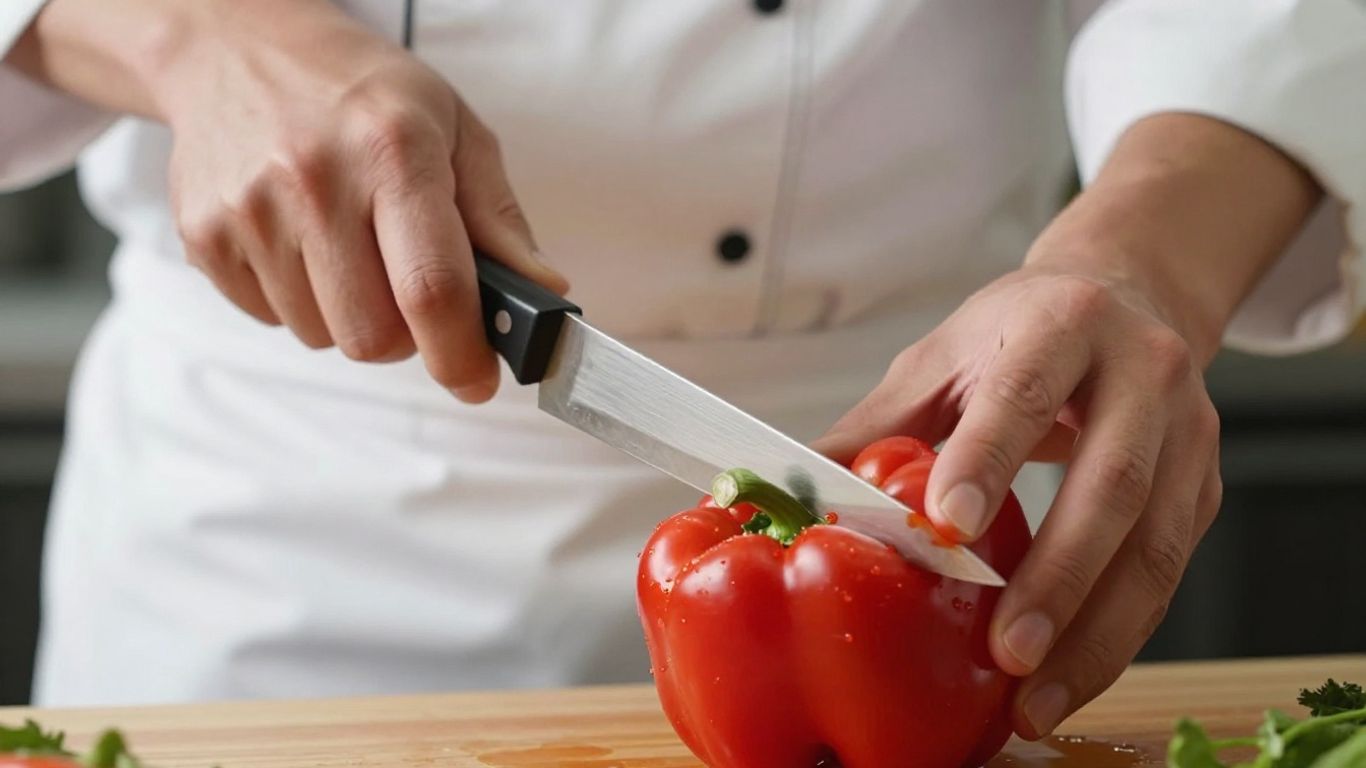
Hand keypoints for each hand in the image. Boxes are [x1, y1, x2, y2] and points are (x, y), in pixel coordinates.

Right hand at [11, 0, 567, 401]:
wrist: (237, 47)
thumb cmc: (362, 92)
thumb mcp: (454, 130)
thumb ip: (499, 221)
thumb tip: (544, 294)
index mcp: (393, 152)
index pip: (432, 289)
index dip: (461, 355)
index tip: (478, 382)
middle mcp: (315, 180)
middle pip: (373, 336)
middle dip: (407, 338)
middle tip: (411, 295)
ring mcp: (249, 210)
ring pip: (322, 335)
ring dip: (350, 317)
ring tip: (351, 251)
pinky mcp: (203, 235)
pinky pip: (271, 319)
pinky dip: (299, 301)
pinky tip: (303, 243)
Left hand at [813, 114, 1319, 737]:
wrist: (1126, 296)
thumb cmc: (1017, 334)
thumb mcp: (940, 359)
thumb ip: (875, 426)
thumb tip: (791, 491)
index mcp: (1060, 324)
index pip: (1024, 392)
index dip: (987, 461)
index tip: (947, 527)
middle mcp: (1140, 371)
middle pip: (1109, 483)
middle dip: (1058, 578)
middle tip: (1006, 652)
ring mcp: (1186, 432)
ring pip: (1155, 544)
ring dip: (1097, 633)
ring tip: (1038, 696)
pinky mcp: (1204, 487)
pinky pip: (1169, 572)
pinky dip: (1120, 634)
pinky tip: (1072, 674)